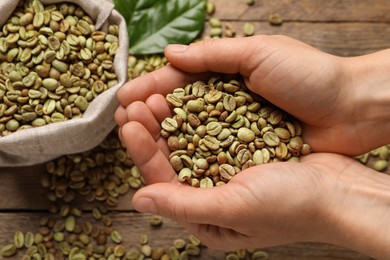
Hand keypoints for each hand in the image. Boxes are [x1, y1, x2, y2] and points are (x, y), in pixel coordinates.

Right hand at [116, 35, 389, 154]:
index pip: (180, 81)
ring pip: (191, 133)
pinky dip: (190, 156)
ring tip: (136, 137)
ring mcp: (236, 130)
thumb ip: (213, 55)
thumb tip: (170, 53)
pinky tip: (168, 159)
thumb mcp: (259, 53)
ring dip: (163, 135)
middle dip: (150, 113)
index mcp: (226, 74)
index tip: (125, 97)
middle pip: (180, 109)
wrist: (351, 110)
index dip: (152, 87)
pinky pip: (213, 154)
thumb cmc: (310, 76)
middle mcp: (226, 103)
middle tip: (124, 119)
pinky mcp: (247, 153)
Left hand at [121, 119, 389, 257]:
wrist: (342, 190)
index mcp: (206, 217)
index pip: (163, 183)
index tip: (129, 124)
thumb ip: (184, 206)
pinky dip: (196, 117)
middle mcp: (212, 196)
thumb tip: (139, 202)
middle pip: (172, 162)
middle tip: (134, 104)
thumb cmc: (293, 206)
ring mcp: (227, 173)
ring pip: (188, 145)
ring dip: (170, 121)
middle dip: (152, 132)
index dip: (143, 153)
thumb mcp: (235, 209)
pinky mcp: (241, 154)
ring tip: (154, 96)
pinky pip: (211, 134)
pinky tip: (185, 99)